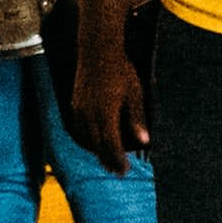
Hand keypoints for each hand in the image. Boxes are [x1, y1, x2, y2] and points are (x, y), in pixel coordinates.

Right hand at [68, 30, 149, 171]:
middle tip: (118, 171)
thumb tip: (145, 141)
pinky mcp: (75, 105)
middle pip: (98, 145)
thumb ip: (137, 119)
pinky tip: (94, 143)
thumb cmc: (121, 70)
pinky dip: (87, 140)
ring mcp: (80, 110)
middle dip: (108, 160)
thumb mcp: (135, 94)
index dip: (117, 160)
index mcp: (106, 113)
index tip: (124, 170)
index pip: (111, 144)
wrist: (98, 51)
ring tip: (107, 161)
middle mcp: (90, 114)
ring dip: (97, 152)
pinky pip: (79, 130)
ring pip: (87, 139)